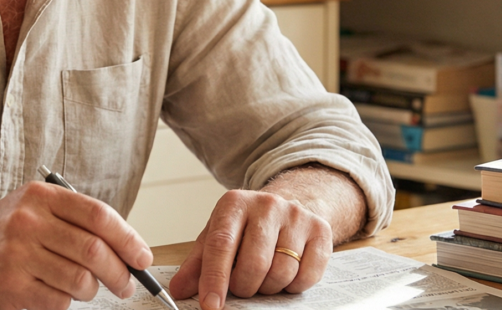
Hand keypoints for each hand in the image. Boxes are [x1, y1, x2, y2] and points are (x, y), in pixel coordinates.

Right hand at [0, 181, 153, 309]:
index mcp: (41, 196)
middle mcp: (29, 221)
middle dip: (121, 273)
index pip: (98, 215)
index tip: (142, 257)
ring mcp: (17, 254)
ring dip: (93, 291)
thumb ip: (72, 221)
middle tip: (127, 284)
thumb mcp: (31, 209)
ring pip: (81, 280)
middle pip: (95, 251)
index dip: (128, 239)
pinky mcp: (10, 286)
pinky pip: (59, 301)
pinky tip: (56, 294)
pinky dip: (67, 303)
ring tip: (88, 290)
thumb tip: (127, 248)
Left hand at [168, 190, 333, 309]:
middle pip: (255, 263)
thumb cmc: (247, 226)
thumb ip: (197, 264)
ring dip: (269, 288)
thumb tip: (179, 290)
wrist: (291, 202)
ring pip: (282, 272)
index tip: (211, 305)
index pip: (221, 245)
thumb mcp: (218, 235)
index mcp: (234, 204)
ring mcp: (297, 216)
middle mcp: (267, 205)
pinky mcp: (321, 230)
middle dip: (245, 287)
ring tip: (263, 278)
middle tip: (242, 287)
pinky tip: (286, 275)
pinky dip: (294, 286)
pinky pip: (307, 276)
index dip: (215, 279)